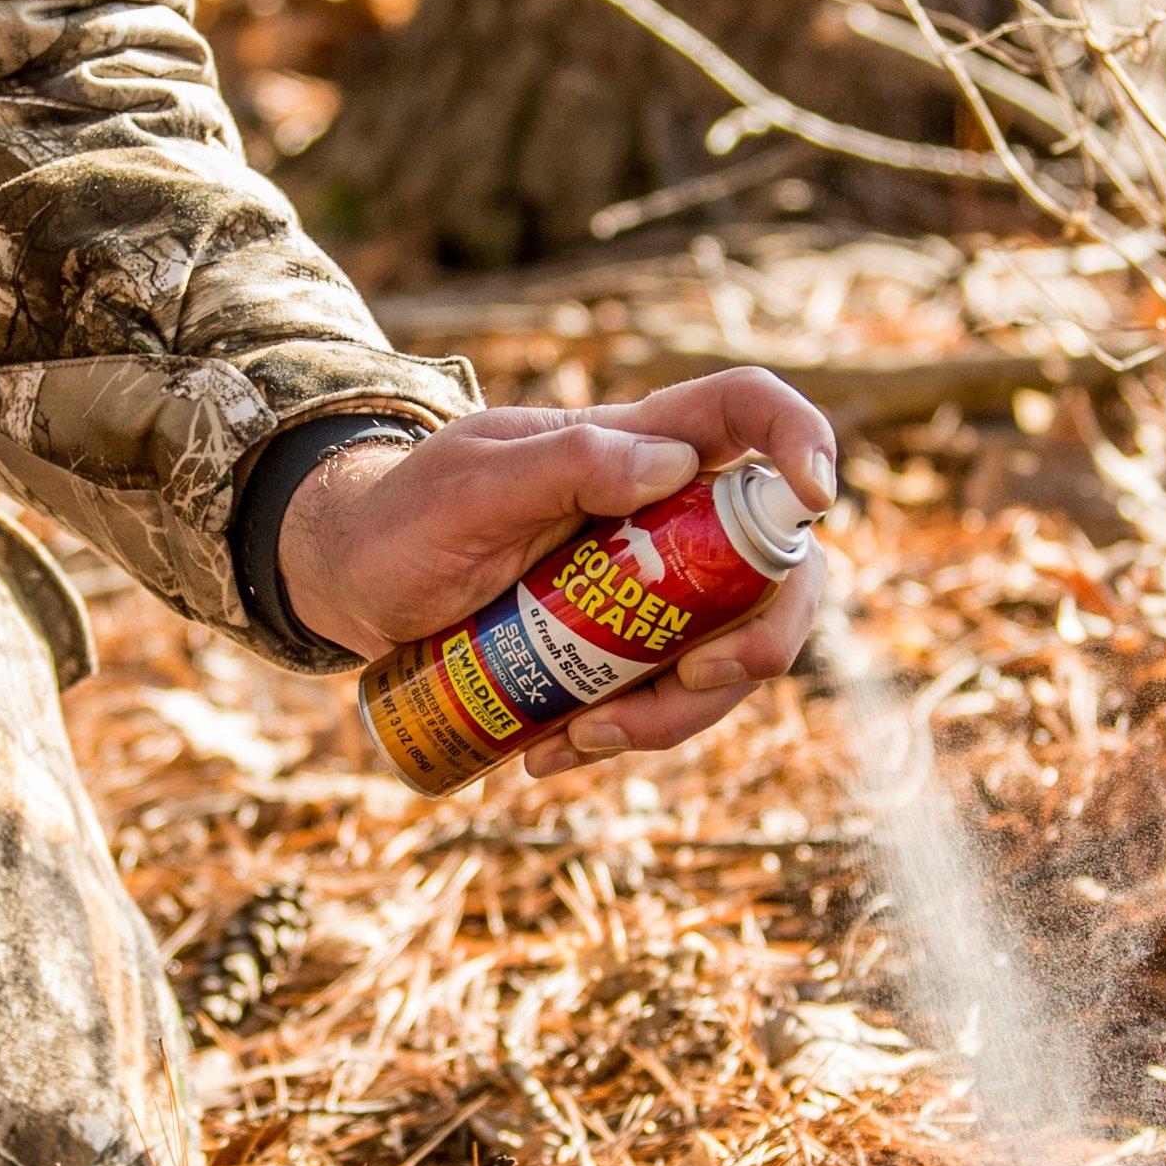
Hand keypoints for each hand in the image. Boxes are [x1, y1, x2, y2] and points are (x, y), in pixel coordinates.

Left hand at [277, 370, 834, 779]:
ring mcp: (649, 586)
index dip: (801, 439)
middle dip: (765, 636)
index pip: (744, 411)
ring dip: (678, 713)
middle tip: (697, 682)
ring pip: (728, 649)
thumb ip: (563, 464)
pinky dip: (626, 737)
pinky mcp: (622, 648)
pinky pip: (664, 700)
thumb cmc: (403, 517)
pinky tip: (548, 754)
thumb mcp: (468, 487)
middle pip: (774, 562)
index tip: (814, 499)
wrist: (351, 585)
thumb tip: (672, 466)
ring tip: (580, 741)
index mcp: (633, 442)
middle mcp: (662, 513)